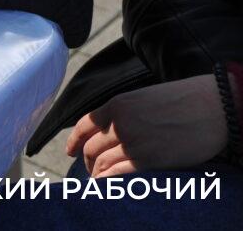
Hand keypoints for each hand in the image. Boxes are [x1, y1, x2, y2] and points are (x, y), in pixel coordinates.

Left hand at [66, 74, 228, 176]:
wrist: (213, 107)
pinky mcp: (148, 161)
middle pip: (91, 147)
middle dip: (87, 160)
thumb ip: (124, 113)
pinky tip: (109, 185)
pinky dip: (109, 181)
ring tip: (99, 179)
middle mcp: (119, 124)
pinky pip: (118, 175)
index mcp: (116, 105)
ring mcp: (132, 143)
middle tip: (90, 168)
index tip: (70, 151)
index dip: (74, 141)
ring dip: (97, 173)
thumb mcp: (143, 98)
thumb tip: (111, 131)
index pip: (84, 125)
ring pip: (102, 163)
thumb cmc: (183, 100)